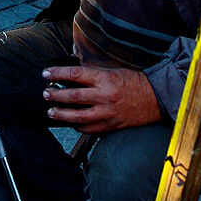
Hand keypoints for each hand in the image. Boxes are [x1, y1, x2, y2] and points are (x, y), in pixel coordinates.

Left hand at [42, 64, 160, 131]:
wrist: (155, 98)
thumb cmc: (134, 82)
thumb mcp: (113, 71)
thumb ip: (93, 72)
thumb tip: (72, 72)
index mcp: (104, 79)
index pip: (75, 74)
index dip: (57, 73)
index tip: (46, 73)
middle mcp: (104, 96)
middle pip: (72, 96)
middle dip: (55, 96)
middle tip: (45, 94)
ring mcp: (107, 113)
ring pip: (77, 116)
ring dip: (61, 114)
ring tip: (52, 111)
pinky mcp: (110, 126)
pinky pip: (88, 129)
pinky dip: (77, 125)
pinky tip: (71, 122)